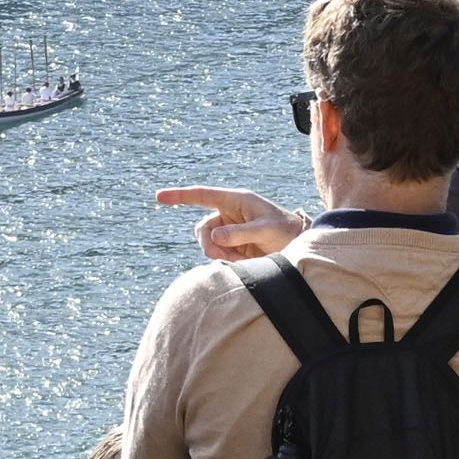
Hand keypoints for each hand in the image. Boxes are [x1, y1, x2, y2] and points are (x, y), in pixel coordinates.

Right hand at [155, 183, 303, 262]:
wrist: (299, 245)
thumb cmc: (286, 231)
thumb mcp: (266, 231)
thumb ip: (241, 233)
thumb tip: (215, 236)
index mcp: (236, 200)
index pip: (202, 195)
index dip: (180, 196)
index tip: (159, 197)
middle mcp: (229, 213)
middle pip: (202, 228)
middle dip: (209, 244)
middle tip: (223, 258)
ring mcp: (229, 229)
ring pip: (207, 243)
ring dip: (219, 254)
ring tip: (241, 261)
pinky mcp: (232, 244)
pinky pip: (217, 253)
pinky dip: (226, 260)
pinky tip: (243, 262)